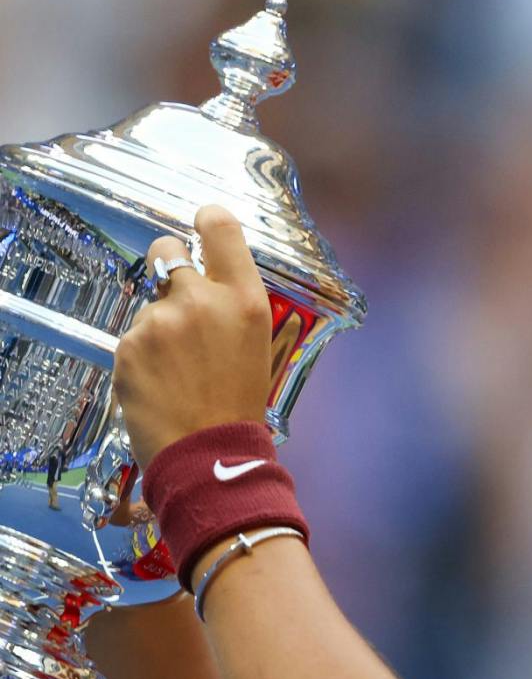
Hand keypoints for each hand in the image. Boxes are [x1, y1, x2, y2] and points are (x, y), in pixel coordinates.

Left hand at [113, 205, 272, 468]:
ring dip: (157, 327)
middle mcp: (202, 299)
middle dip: (166, 267)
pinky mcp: (128, 345)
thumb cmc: (240, 406)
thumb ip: (232, 306)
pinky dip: (141, 357)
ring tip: (176, 371)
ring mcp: (160, 321)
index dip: (206, 221)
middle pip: (166, 249)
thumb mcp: (257, 346)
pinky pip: (132, 337)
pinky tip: (160, 384)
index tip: (200, 229)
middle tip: (178, 304)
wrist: (209, 456)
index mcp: (245, 299)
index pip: (218, 226)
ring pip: (148, 304)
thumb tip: (206, 282)